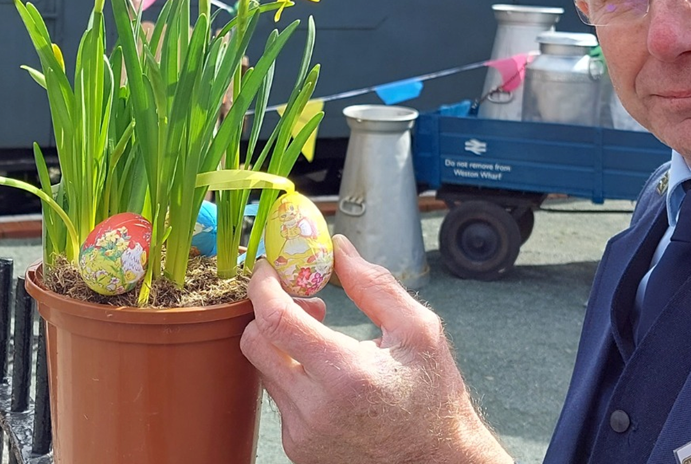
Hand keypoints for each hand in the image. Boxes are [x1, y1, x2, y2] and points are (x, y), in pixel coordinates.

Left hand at [242, 234, 511, 463]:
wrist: (436, 462)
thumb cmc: (434, 395)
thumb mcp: (418, 331)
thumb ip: (374, 285)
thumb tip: (338, 248)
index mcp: (346, 374)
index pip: (275, 320)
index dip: (263, 286)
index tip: (268, 268)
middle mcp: (316, 410)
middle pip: (254, 344)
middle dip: (268, 312)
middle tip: (305, 303)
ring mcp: (303, 435)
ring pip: (263, 370)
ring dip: (282, 345)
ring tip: (323, 340)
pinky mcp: (299, 450)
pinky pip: (278, 399)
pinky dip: (293, 377)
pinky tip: (327, 376)